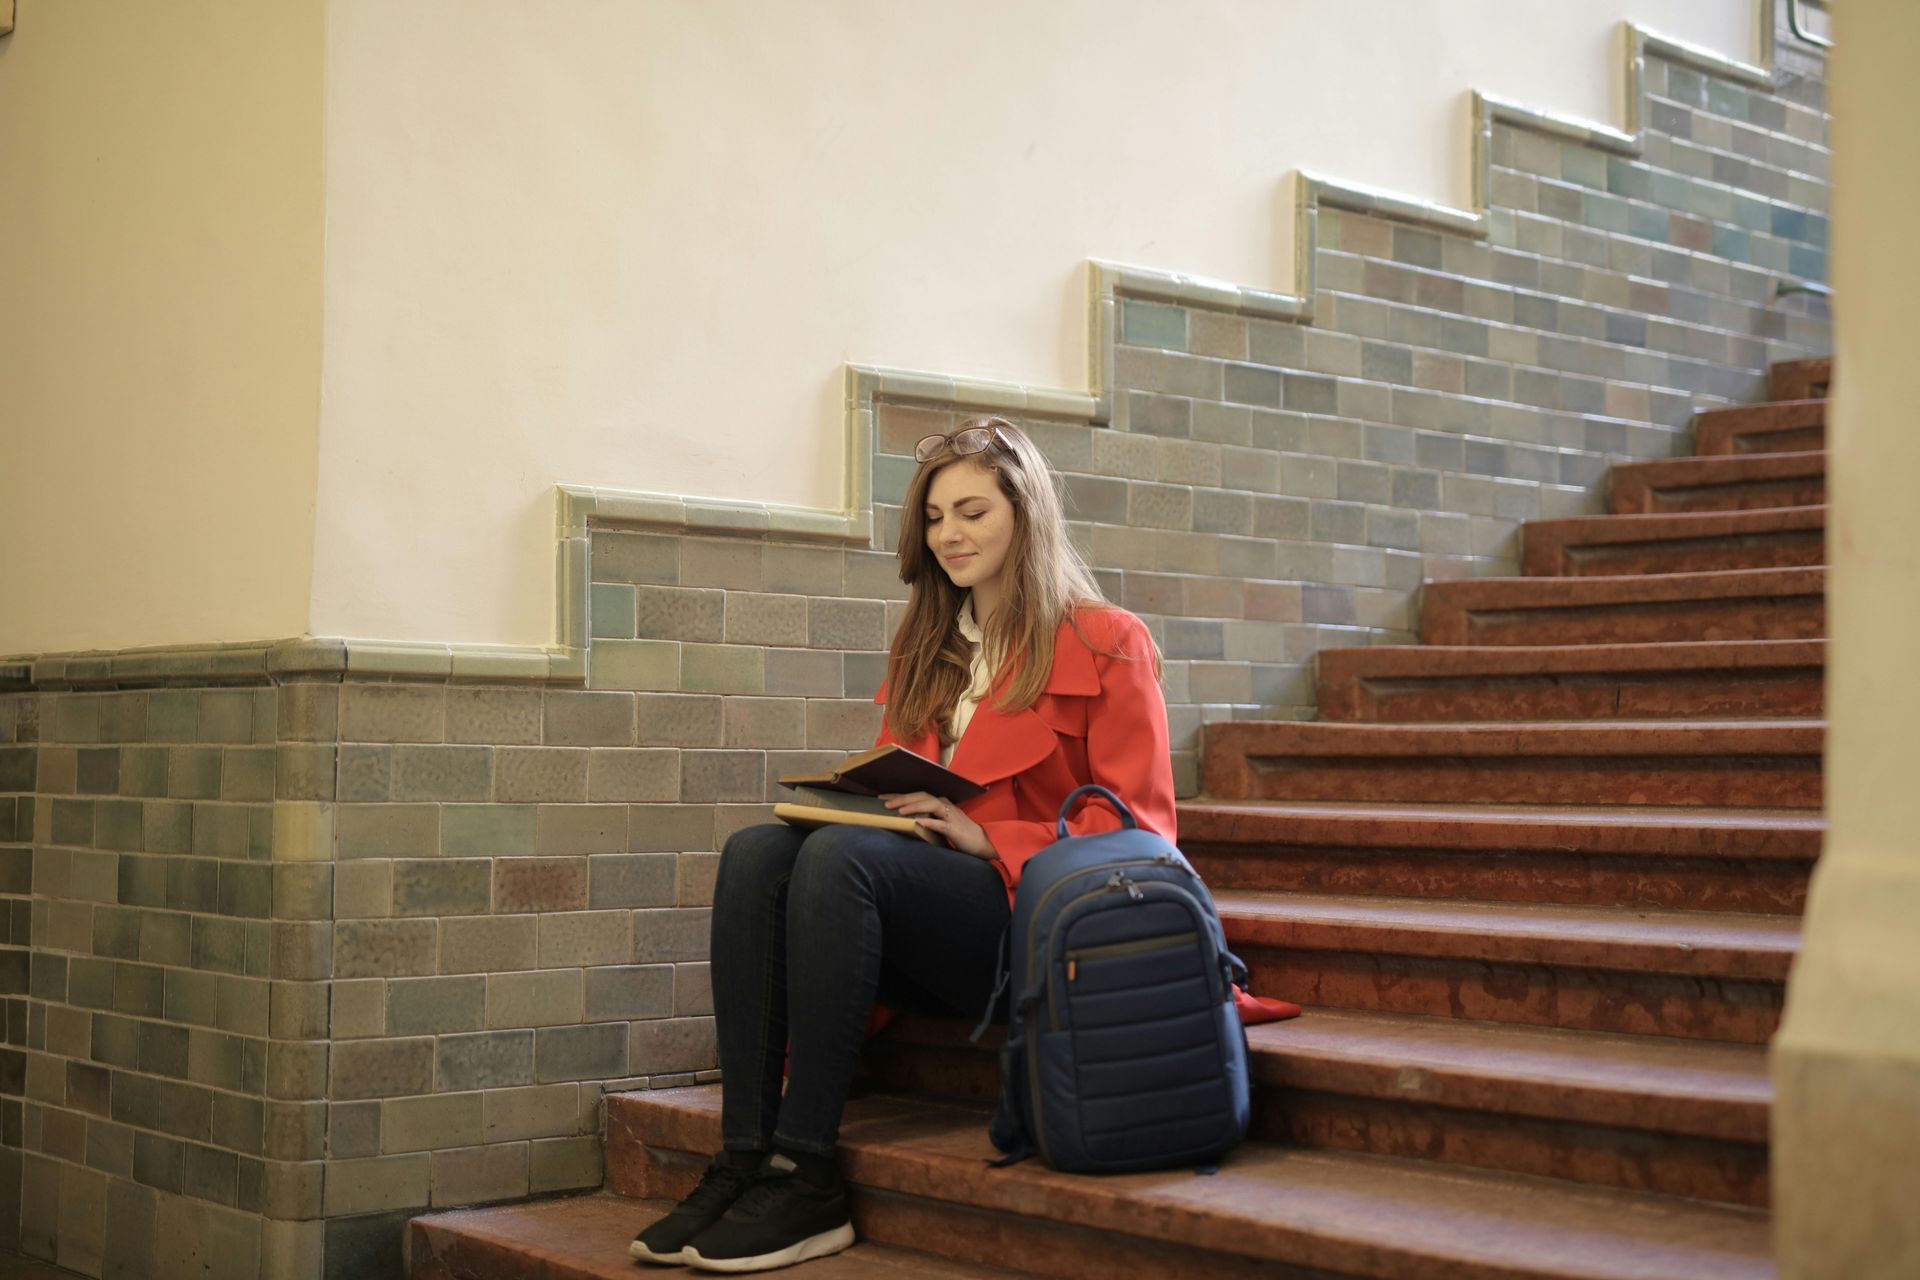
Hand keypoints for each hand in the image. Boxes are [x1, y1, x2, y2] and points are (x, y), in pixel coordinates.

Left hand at [880, 792, 996, 859]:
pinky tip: (918, 823)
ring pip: (930, 805)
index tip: (882, 797)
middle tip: (885, 803)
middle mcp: (945, 805)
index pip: (917, 795)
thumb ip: (927, 820)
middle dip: (902, 798)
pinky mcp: (955, 828)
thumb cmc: (960, 834)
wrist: (982, 842)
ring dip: (913, 806)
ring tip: (898, 811)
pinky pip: (941, 824)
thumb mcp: (940, 825)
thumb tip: (906, 822)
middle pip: (922, 796)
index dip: (900, 795)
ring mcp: (950, 816)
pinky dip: (929, 822)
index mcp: (940, 804)